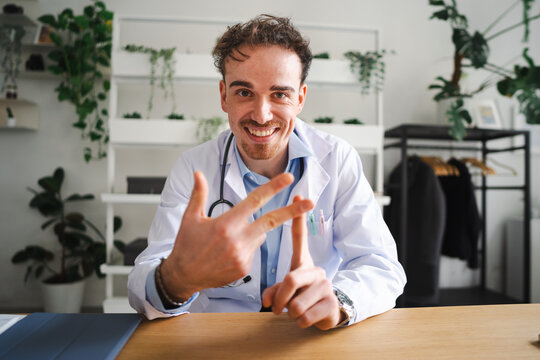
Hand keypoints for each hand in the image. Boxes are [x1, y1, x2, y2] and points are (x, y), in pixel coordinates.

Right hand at [161, 171, 313, 301]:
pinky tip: (228, 252)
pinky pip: (253, 250)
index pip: (255, 200)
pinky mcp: (245, 268)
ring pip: (259, 236)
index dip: (273, 188)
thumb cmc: (186, 244)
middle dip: (293, 211)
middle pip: (271, 221)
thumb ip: (198, 194)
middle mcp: (237, 239)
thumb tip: (198, 173)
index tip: (288, 178)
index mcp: (226, 223)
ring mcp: (243, 255)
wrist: (183, 276)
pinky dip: (246, 247)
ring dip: (252, 232)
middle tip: (311, 203)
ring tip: (227, 239)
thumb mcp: (190, 217)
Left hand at [262, 195, 341, 329]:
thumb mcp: (286, 291)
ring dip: (290, 312)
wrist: (328, 313)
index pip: (300, 236)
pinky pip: (305, 316)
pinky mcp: (331, 304)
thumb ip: (274, 291)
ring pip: (296, 303)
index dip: (298, 217)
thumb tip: (266, 301)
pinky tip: (307, 318)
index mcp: (303, 263)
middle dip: (280, 299)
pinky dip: (299, 322)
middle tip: (276, 308)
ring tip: (295, 311)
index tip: (298, 194)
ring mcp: (326, 286)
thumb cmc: (302, 296)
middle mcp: (316, 270)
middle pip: (291, 280)